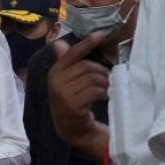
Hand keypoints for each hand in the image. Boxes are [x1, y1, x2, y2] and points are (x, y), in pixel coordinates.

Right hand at [48, 34, 109, 158]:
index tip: (100, 35)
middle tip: (109, 78)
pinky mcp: (73, 105)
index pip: (72, 54)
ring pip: (92, 79)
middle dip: (101, 71)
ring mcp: (64, 94)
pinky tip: (107, 96)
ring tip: (109, 88)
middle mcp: (56, 81)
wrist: (71, 129)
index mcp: (54, 73)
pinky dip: (104, 93)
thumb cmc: (72, 102)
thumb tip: (59, 43)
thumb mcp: (66, 82)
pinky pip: (94, 91)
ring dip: (105, 83)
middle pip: (86, 67)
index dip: (86, 44)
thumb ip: (65, 63)